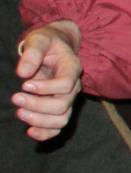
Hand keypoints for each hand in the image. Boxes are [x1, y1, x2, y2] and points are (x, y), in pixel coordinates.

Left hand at [14, 22, 82, 139]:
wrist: (51, 49)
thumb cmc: (45, 43)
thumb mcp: (39, 40)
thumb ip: (32, 53)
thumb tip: (23, 73)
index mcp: (72, 68)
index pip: (66, 84)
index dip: (46, 88)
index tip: (24, 84)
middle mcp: (74, 86)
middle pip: (63, 105)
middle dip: (37, 105)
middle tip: (16, 98)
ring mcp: (67, 99)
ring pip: (61, 119)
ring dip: (39, 121)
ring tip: (19, 113)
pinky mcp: (59, 109)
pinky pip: (57, 127)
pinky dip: (45, 133)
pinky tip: (29, 131)